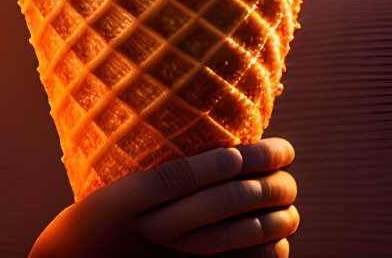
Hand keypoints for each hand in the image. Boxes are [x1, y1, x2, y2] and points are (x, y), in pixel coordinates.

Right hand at [29, 138, 299, 257]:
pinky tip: (278, 236)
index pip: (195, 173)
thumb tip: (221, 147)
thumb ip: (162, 168)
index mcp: (134, 196)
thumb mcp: (118, 183)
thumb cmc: (102, 213)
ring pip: (239, 235)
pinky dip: (267, 250)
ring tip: (289, 194)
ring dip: (276, 213)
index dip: (239, 159)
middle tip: (289, 163)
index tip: (272, 145)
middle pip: (226, 202)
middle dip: (269, 181)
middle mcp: (157, 229)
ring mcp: (175, 257)